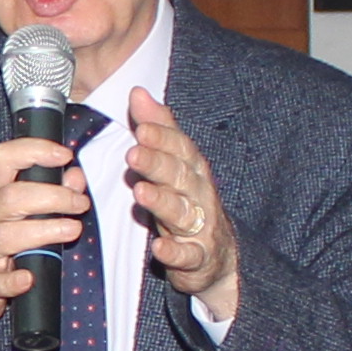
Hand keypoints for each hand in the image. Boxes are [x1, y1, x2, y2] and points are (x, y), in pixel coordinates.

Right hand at [0, 135, 91, 333]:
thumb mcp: (12, 214)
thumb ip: (47, 192)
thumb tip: (76, 177)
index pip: (5, 159)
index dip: (34, 150)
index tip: (64, 155)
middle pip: (11, 197)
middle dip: (52, 196)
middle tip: (80, 203)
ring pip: (5, 236)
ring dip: (43, 231)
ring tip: (71, 230)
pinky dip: (12, 281)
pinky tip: (28, 277)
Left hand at [118, 88, 238, 320]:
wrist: (217, 257)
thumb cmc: (189, 202)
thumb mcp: (174, 164)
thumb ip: (158, 129)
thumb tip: (138, 92)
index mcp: (192, 169)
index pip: (180, 148)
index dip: (162, 137)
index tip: (142, 126)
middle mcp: (199, 194)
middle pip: (179, 176)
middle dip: (158, 163)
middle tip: (134, 152)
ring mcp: (200, 227)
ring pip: (182, 212)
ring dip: (162, 202)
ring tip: (141, 192)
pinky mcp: (197, 258)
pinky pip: (187, 255)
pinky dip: (174, 251)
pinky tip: (159, 247)